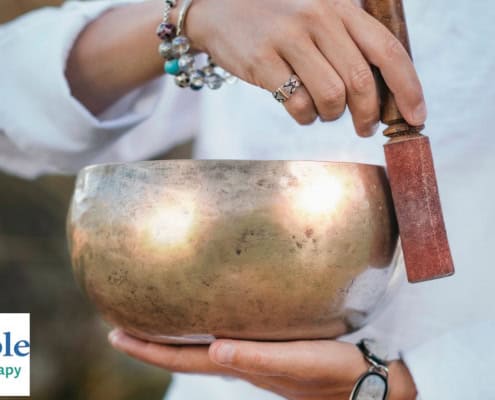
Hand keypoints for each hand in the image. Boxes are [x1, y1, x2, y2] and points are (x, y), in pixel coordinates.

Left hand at [108, 329, 416, 399]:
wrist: (368, 383)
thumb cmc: (337, 373)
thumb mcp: (300, 363)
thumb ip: (259, 359)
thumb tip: (214, 348)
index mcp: (242, 366)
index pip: (182, 360)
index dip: (148, 350)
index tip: (114, 335)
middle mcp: (242, 362)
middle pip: (184, 354)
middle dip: (152, 342)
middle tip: (123, 324)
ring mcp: (255, 357)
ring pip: (202, 346)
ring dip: (175, 335)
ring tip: (155, 318)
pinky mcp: (271, 347)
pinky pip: (226, 336)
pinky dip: (204, 327)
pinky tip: (209, 314)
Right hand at [182, 0, 425, 132]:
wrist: (220, 10)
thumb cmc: (278, 22)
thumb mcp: (319, 18)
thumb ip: (350, 45)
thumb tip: (384, 94)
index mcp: (340, 7)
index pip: (388, 50)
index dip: (408, 89)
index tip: (416, 118)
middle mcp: (318, 18)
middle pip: (361, 81)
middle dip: (369, 115)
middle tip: (365, 127)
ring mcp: (288, 38)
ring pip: (331, 97)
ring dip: (332, 116)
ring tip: (322, 112)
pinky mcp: (263, 60)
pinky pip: (297, 105)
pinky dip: (305, 117)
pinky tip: (301, 110)